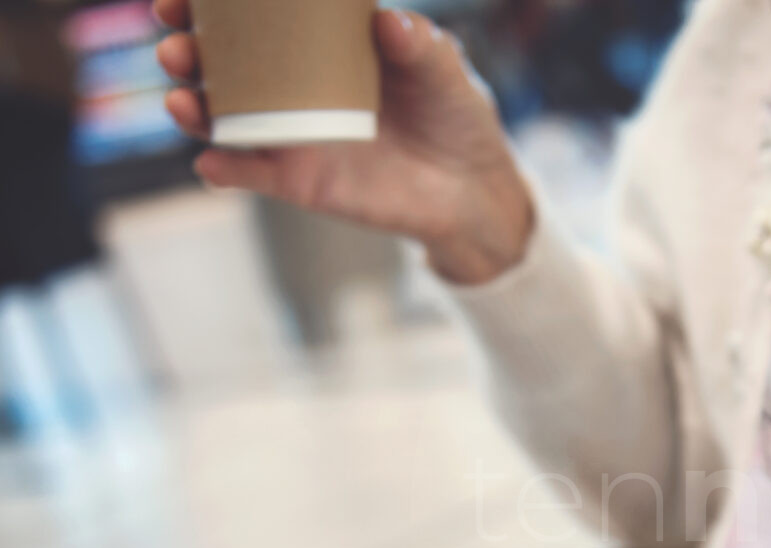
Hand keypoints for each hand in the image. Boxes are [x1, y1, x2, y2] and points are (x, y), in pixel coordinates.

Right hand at [153, 0, 531, 282]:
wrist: (473, 186)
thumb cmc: (454, 112)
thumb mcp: (443, 69)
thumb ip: (419, 45)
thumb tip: (388, 22)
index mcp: (316, 45)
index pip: (251, 17)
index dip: (207, 3)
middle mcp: (291, 87)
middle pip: (220, 65)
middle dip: (185, 51)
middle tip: (175, 46)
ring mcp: (291, 134)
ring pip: (223, 119)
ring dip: (191, 109)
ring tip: (181, 101)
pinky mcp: (301, 181)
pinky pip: (252, 175)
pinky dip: (226, 170)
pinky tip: (212, 162)